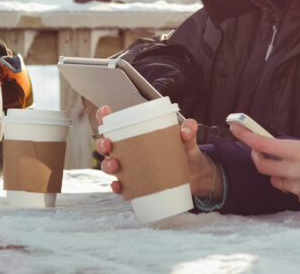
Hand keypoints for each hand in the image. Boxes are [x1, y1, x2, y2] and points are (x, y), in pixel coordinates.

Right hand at [95, 106, 222, 199]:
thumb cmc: (186, 153)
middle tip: (108, 144)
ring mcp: (133, 169)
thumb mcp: (188, 141)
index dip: (106, 118)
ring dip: (107, 165)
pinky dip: (118, 187)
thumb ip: (189, 132)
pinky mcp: (138, 185)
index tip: (105, 112)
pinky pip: (123, 187)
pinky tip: (118, 186)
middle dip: (102, 144)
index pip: (117, 125)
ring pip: (111, 167)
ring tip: (115, 165)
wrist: (196, 176)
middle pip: (108, 147)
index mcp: (138, 136)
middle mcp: (131, 152)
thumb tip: (188, 128)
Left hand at [229, 112, 299, 208]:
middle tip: (260, 148)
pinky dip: (292, 181)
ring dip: (275, 169)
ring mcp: (297, 188)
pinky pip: (291, 190)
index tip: (235, 127)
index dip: (245, 134)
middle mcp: (292, 172)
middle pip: (261, 165)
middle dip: (256, 155)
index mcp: (297, 152)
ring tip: (287, 162)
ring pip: (275, 179)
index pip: (262, 143)